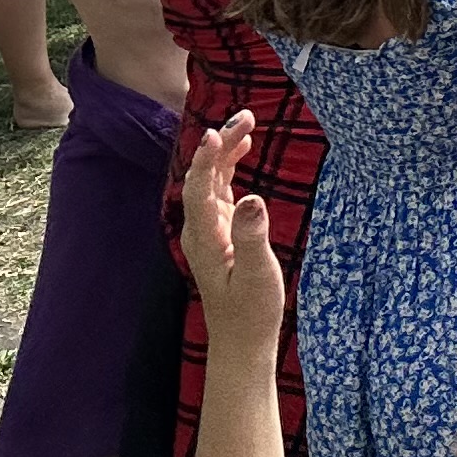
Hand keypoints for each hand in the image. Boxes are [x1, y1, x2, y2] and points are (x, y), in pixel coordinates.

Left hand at [181, 113, 286, 341]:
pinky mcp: (223, 233)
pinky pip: (221, 192)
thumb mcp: (258, 275)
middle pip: (203, 179)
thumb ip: (253, 236)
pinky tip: (243, 155)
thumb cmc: (251, 311)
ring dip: (225, 153)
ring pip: (212, 182)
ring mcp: (210, 231)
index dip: (205, 160)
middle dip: (220, 146)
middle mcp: (202, 230)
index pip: (198, 190)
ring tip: (246, 126)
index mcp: (205, 239)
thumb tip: (254, 197)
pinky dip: (230, 170)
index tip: (218, 133)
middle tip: (246, 117)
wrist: (242, 339)